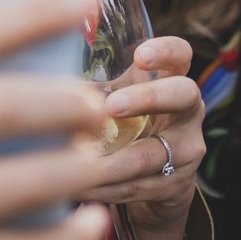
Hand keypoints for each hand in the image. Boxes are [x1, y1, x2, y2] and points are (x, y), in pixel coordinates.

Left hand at [83, 36, 204, 239]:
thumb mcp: (122, 98)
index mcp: (173, 80)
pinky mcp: (176, 185)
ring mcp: (187, 150)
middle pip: (183, 95)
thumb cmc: (131, 124)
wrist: (159, 180)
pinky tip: (77, 186)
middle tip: (111, 106)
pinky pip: (136, 187)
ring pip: (150, 155)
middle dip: (147, 98)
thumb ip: (100, 87)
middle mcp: (188, 112)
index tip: (139, 55)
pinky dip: (103, 188)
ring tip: (76, 162)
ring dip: (109, 161)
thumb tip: (52, 84)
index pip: (182, 54)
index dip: (165, 51)